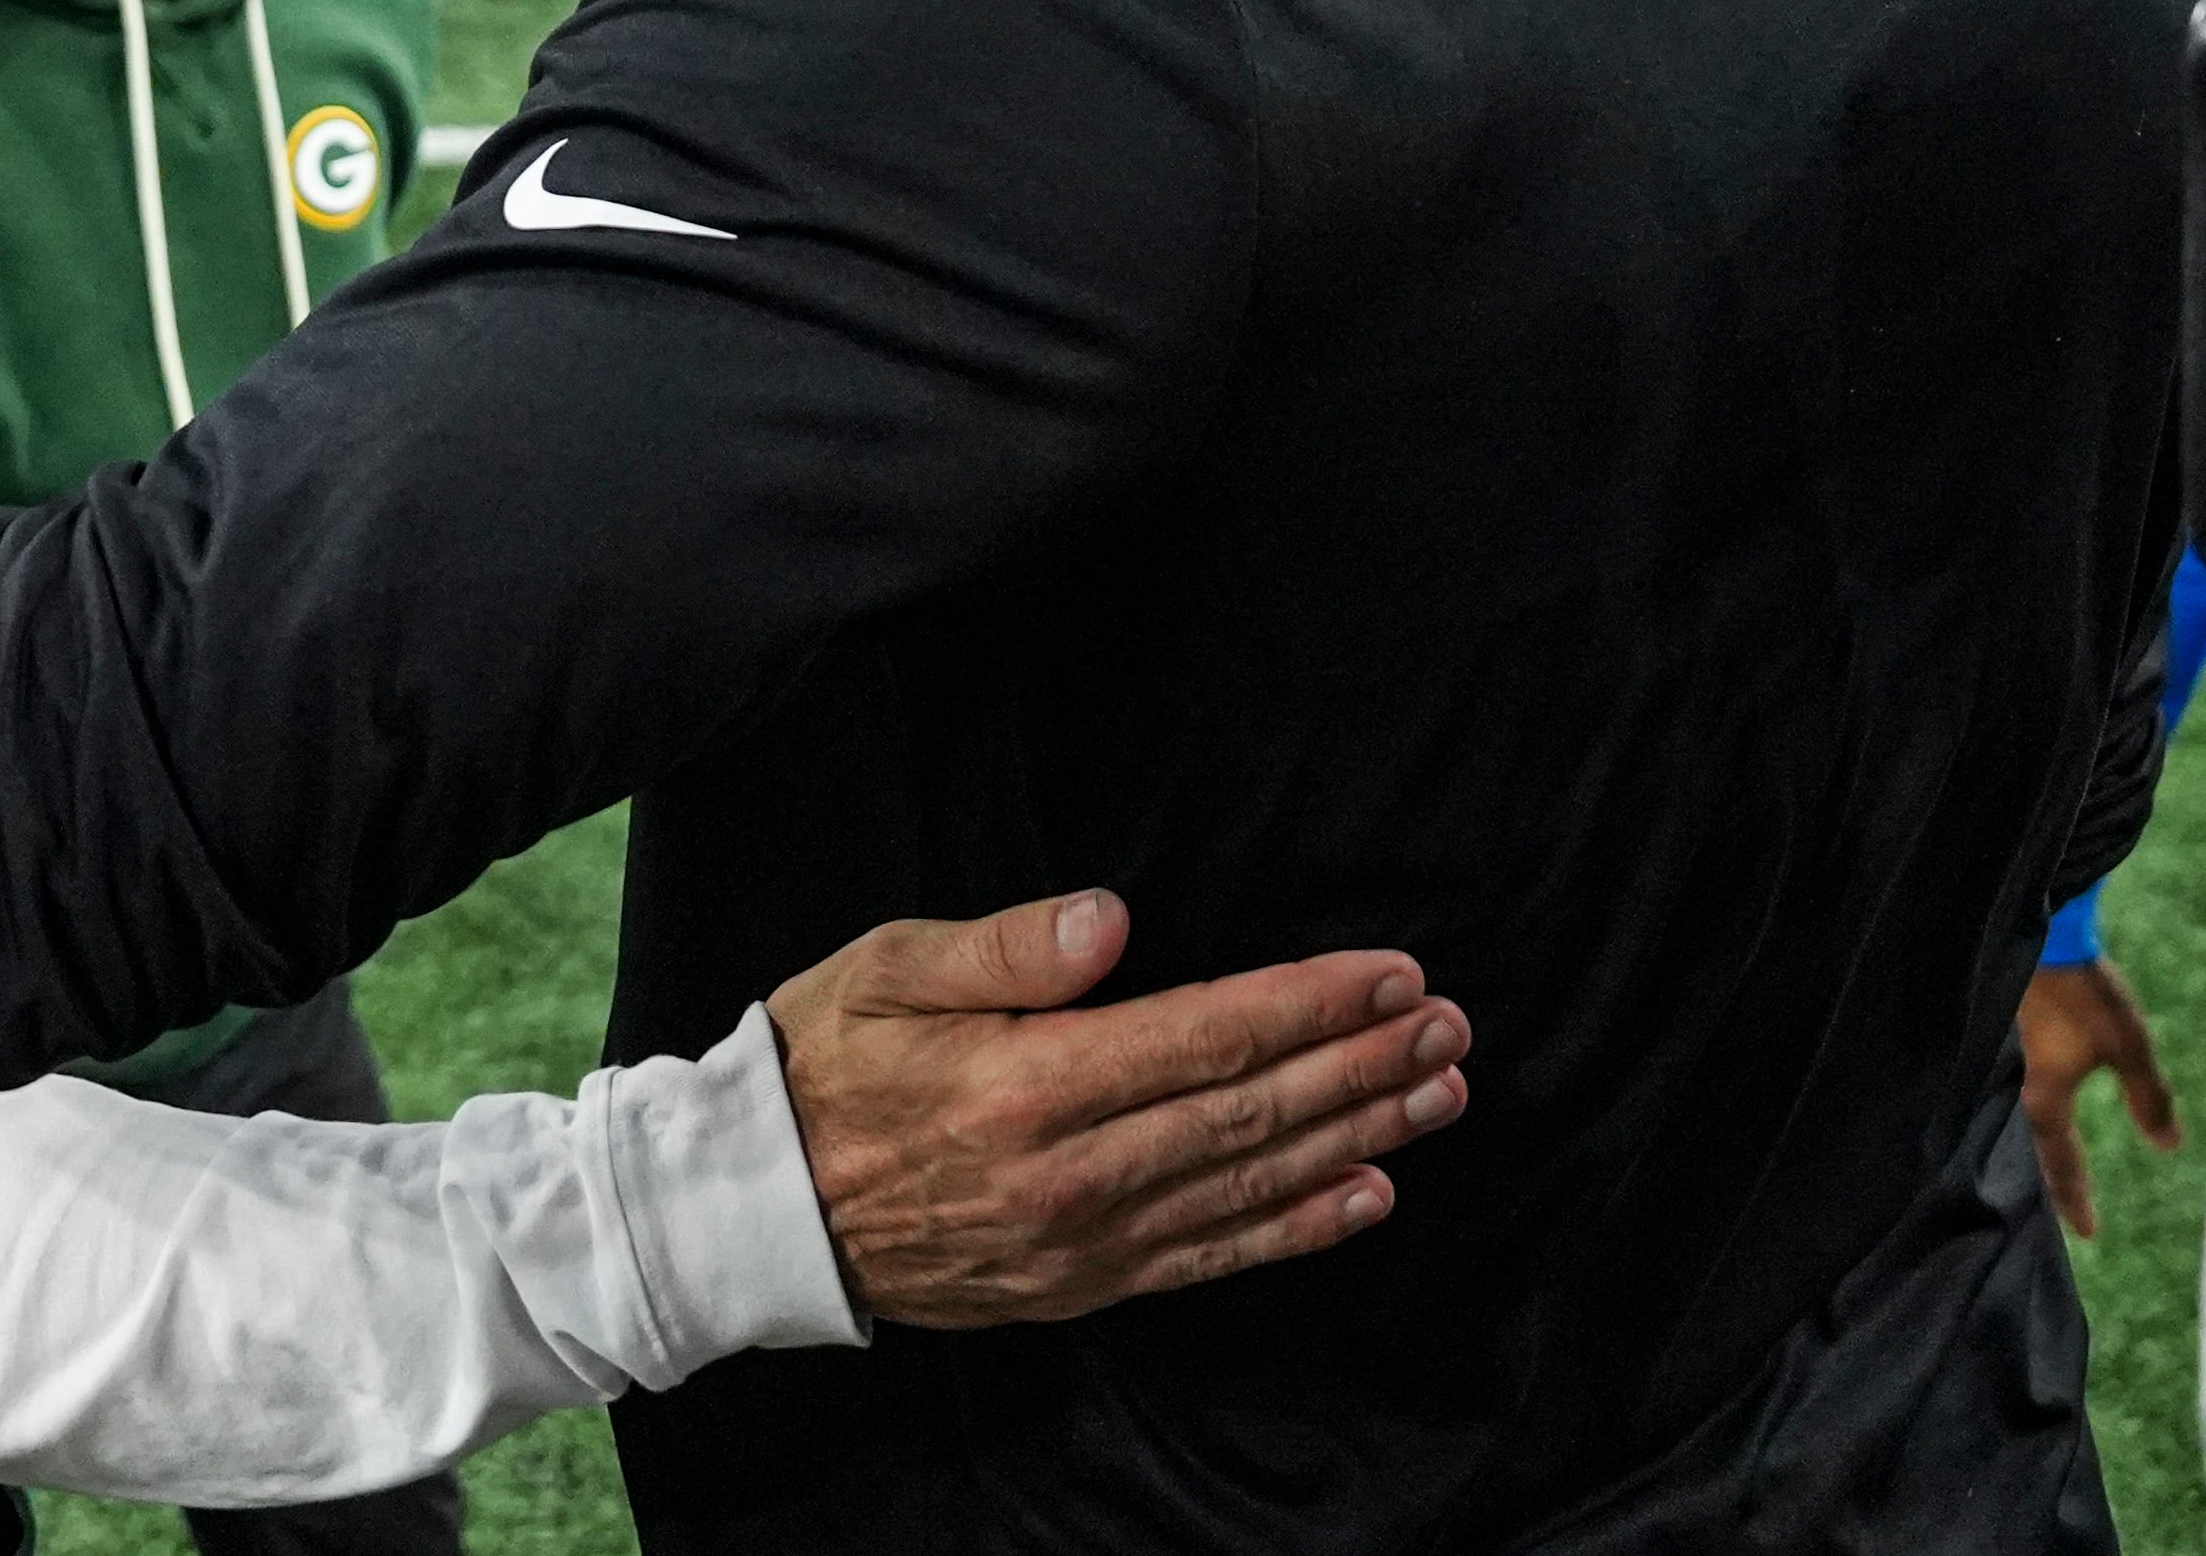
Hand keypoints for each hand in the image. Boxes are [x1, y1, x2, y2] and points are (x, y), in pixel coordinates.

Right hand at [768, 890, 1470, 1327]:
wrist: (758, 1210)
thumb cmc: (821, 1062)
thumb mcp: (888, 967)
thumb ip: (1008, 945)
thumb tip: (1113, 921)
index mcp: (1025, 1083)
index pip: (1204, 1037)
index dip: (1309, 1006)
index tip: (1390, 974)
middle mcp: (1069, 1172)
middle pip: (1249, 1114)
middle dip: (1360, 1065)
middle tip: (1447, 1027)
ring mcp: (1081, 1240)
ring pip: (1249, 1186)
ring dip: (1356, 1136)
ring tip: (1437, 1093)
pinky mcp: (1081, 1284)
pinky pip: (1212, 1257)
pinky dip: (1298, 1228)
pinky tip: (1366, 1194)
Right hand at [2015, 955, 2178, 1239]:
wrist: (2043, 936)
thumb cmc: (2085, 995)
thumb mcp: (2130, 1046)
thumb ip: (2149, 1097)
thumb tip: (2170, 1146)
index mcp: (2048, 1097)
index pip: (2062, 1162)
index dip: (2075, 1199)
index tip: (2087, 1235)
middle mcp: (2024, 1087)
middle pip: (2038, 1147)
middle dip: (2053, 1181)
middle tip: (2066, 1212)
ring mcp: (2014, 1062)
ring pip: (2028, 1120)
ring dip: (2044, 1149)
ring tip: (2054, 1168)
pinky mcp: (2015, 1039)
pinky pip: (2025, 1094)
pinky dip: (2038, 1117)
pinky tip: (2041, 1112)